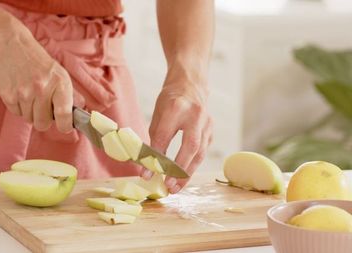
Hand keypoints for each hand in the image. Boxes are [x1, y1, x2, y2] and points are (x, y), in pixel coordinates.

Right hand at [0, 28, 73, 132]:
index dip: (65, 126)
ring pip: (29, 119)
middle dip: (44, 119)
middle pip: (43, 124)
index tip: (65, 126)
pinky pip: (16, 113)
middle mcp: (41, 88)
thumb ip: (71, 95)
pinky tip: (21, 92)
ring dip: (31, 112)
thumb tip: (81, 114)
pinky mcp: (8, 95)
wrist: (13, 46)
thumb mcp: (60, 74)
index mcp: (59, 82)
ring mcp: (23, 93)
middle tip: (44, 107)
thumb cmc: (39, 62)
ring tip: (31, 96)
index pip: (64, 115)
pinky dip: (19, 107)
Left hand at [141, 68, 212, 192]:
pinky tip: (183, 177)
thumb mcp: (157, 117)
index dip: (156, 157)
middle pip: (190, 146)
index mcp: (176, 108)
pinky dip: (192, 166)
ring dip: (187, 173)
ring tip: (176, 188)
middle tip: (168, 186)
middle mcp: (195, 115)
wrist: (190, 86)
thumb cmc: (169, 102)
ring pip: (200, 152)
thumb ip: (154, 141)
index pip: (164, 137)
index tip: (147, 174)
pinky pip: (202, 152)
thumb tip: (148, 169)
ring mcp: (207, 123)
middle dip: (180, 169)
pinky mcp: (211, 131)